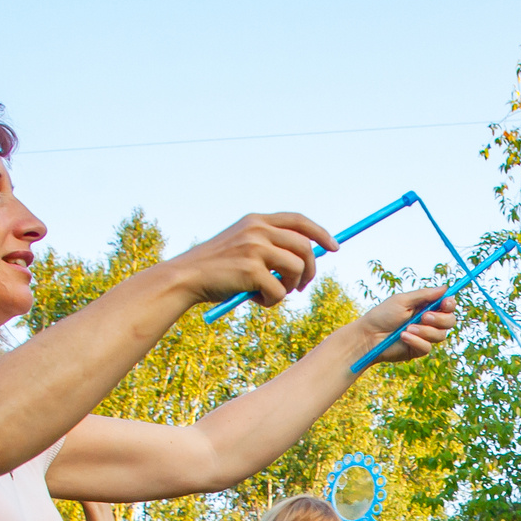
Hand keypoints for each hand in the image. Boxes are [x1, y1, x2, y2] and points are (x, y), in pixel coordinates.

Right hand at [173, 212, 335, 307]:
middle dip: (310, 269)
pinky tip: (256, 299)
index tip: (334, 247)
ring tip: (272, 293)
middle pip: (305, 246)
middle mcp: (257, 229)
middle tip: (302, 286)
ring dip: (290, 287)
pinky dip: (273, 301)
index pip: (298, 220)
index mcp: (256, 220)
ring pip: (296, 268)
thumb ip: (270, 247)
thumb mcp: (243, 247)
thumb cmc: (217, 268)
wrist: (187, 277)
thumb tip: (306, 260)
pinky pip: (280, 291)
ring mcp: (254, 248)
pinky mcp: (251, 270)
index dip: (320, 233)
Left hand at [356, 285, 458, 364]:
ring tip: (407, 328)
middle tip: (424, 316)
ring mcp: (425, 336)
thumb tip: (445, 288)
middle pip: (450, 321)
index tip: (445, 303)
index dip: (450, 304)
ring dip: (425, 331)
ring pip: (440, 335)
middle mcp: (428, 321)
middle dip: (440, 319)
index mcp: (425, 306)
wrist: (369, 337)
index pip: (447, 305)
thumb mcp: (403, 301)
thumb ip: (424, 295)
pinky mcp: (419, 349)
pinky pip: (427, 347)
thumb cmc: (383, 315)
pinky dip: (416, 340)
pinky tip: (403, 337)